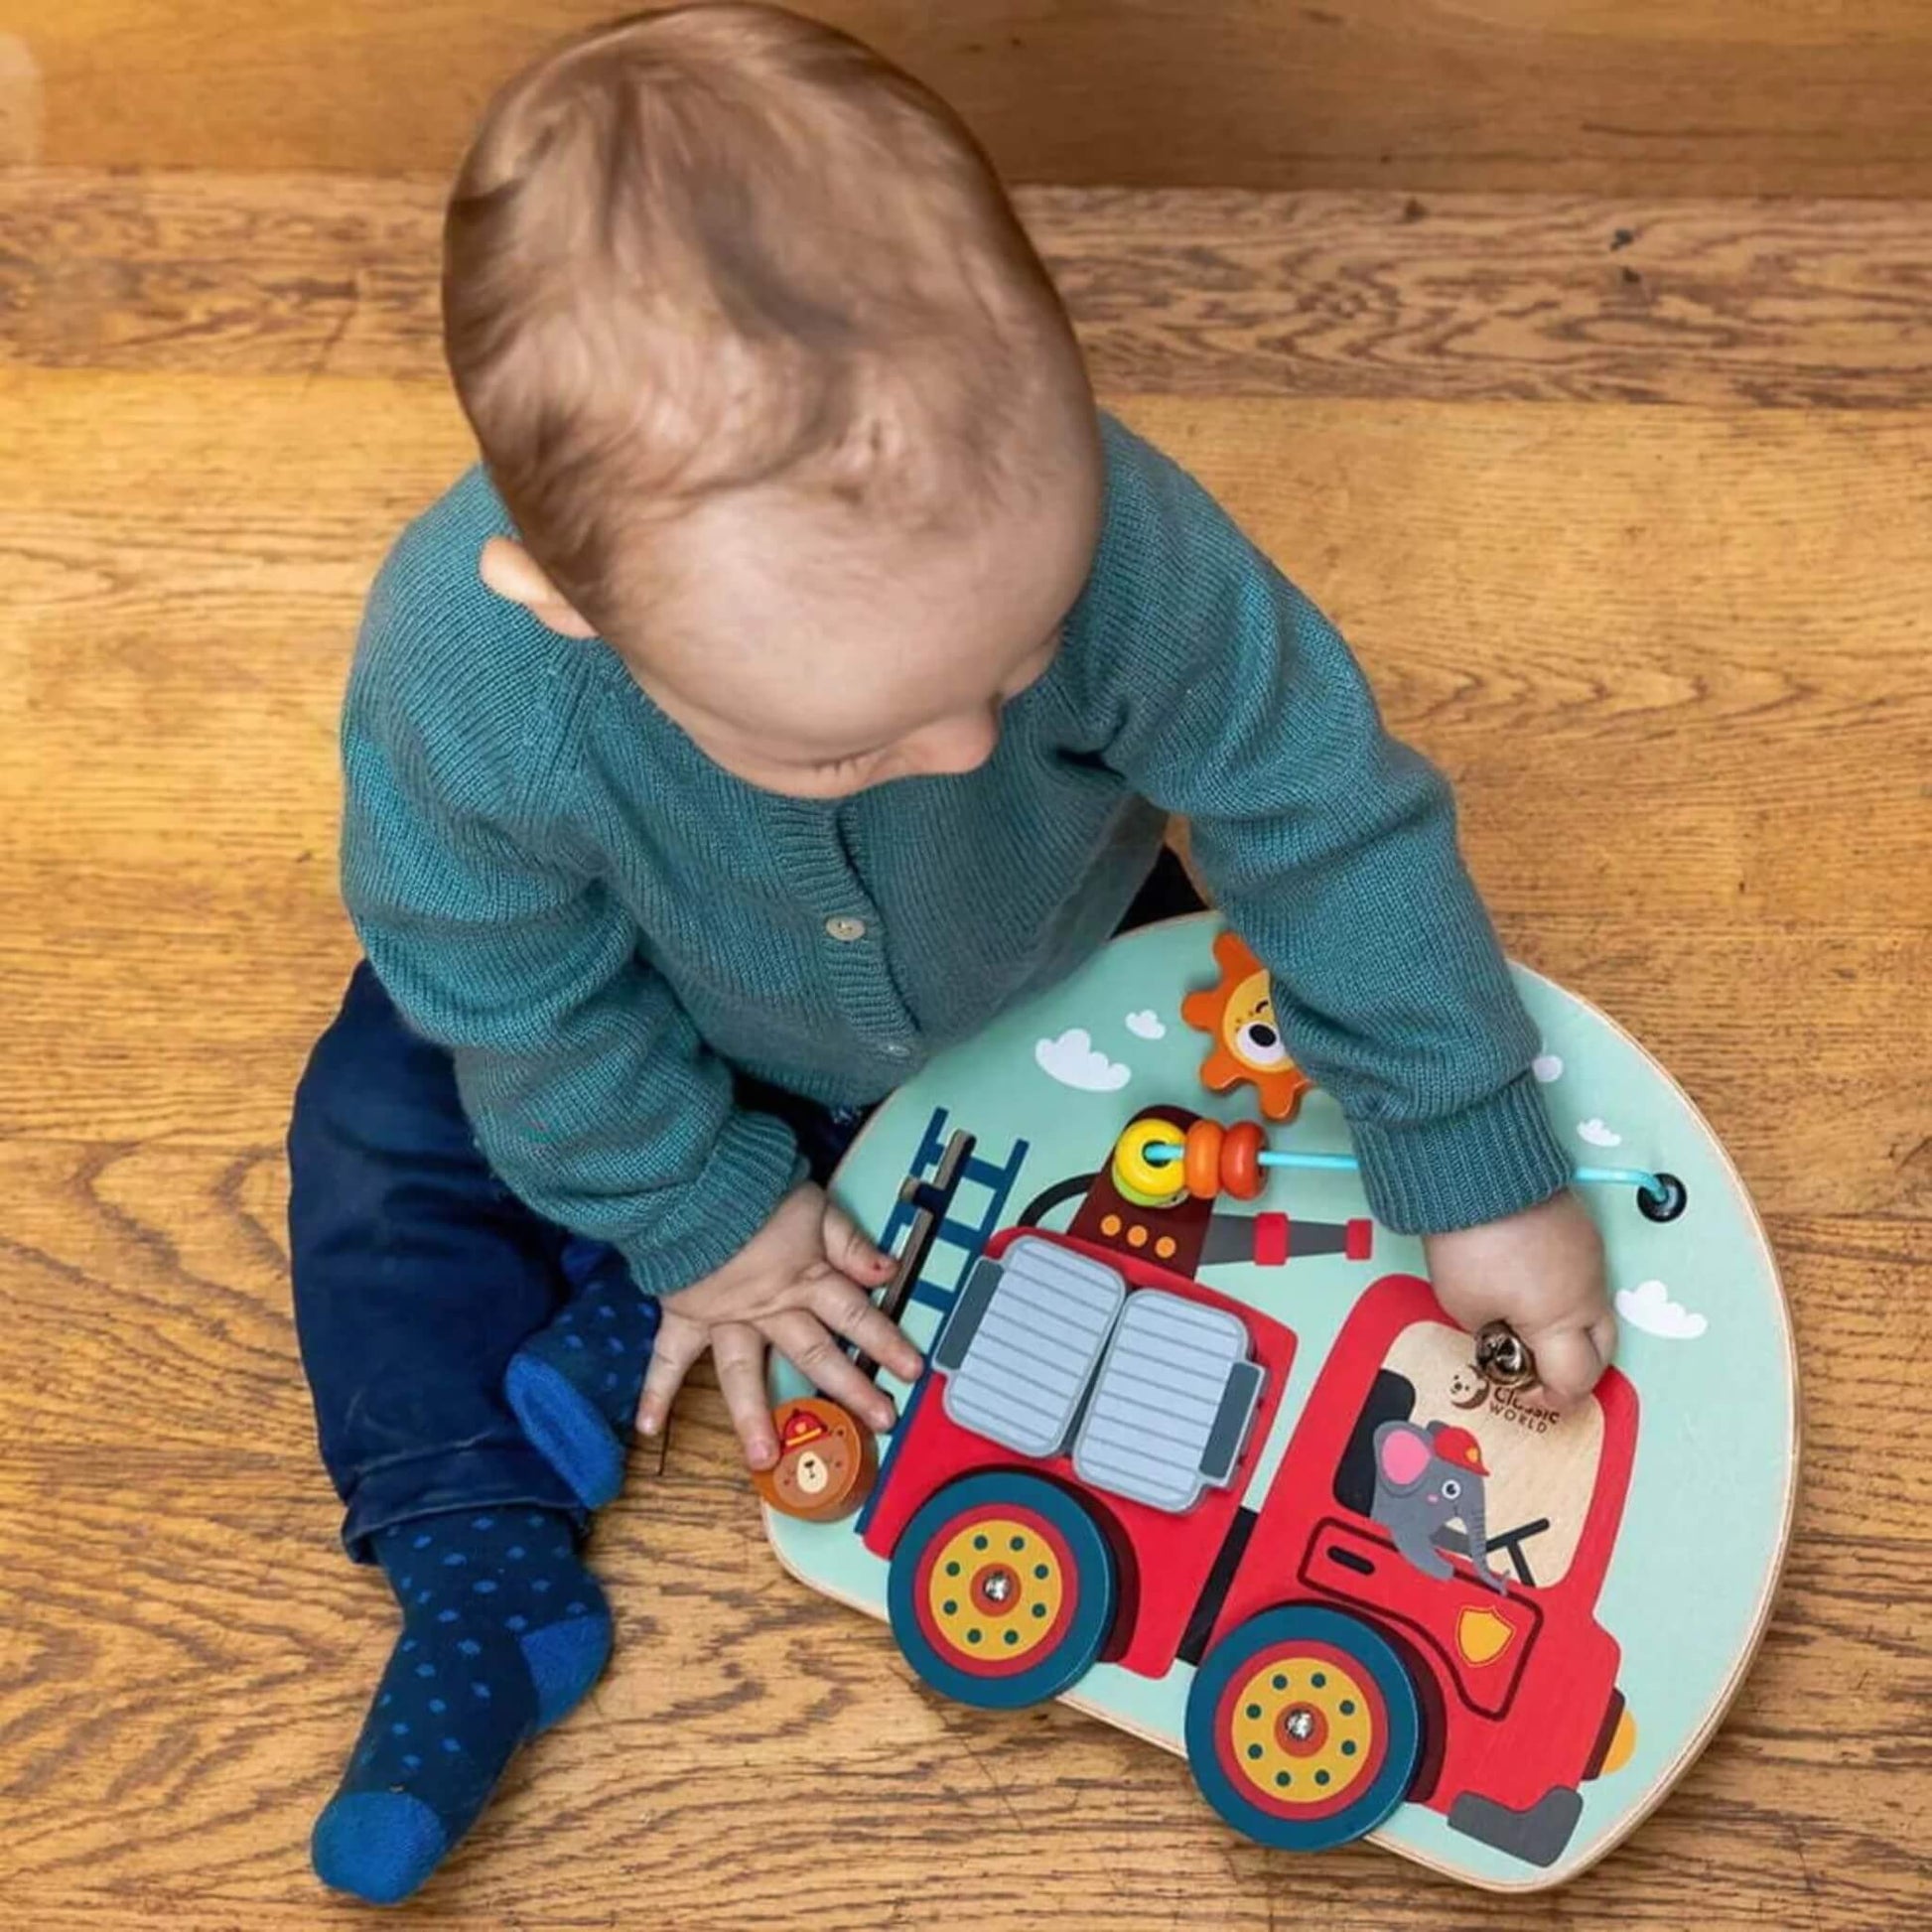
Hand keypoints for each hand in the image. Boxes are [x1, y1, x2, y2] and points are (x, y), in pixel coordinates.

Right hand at [636, 1184, 922, 1470]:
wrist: (693, 1182)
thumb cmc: (757, 1189)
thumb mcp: (815, 1207)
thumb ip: (848, 1242)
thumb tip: (889, 1270)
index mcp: (805, 1279)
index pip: (854, 1314)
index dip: (886, 1341)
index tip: (913, 1372)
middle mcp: (769, 1309)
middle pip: (813, 1353)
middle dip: (848, 1389)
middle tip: (877, 1423)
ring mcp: (726, 1318)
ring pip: (743, 1372)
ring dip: (752, 1416)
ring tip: (765, 1459)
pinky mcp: (685, 1315)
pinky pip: (668, 1356)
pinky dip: (655, 1390)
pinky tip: (649, 1428)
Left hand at [1422, 1189, 1614, 1407]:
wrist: (1482, 1170)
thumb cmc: (1469, 1247)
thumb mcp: (1464, 1304)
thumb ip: (1490, 1330)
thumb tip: (1502, 1329)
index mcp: (1562, 1322)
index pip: (1576, 1380)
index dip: (1551, 1398)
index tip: (1523, 1392)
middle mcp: (1589, 1294)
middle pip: (1602, 1350)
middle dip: (1575, 1367)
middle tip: (1538, 1367)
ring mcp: (1591, 1258)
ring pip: (1595, 1310)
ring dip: (1569, 1326)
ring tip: (1526, 1321)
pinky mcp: (1583, 1230)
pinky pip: (1585, 1276)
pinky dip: (1565, 1292)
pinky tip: (1531, 1283)